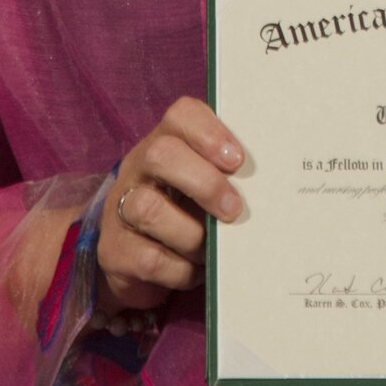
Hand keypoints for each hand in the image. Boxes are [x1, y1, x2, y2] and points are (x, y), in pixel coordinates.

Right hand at [96, 96, 243, 313]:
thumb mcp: (200, 186)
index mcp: (165, 143)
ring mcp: (120, 209)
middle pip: (161, 155)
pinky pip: (150, 259)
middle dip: (204, 183)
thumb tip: (271, 185)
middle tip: (233, 209)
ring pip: (150, 209)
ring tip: (213, 249)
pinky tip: (196, 270)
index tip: (238, 160)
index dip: (210, 132)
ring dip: (193, 235)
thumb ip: (226, 176)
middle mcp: (137, 169)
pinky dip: (182, 269)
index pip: (181, 115)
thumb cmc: (182, 212)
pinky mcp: (114, 251)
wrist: (132, 260)